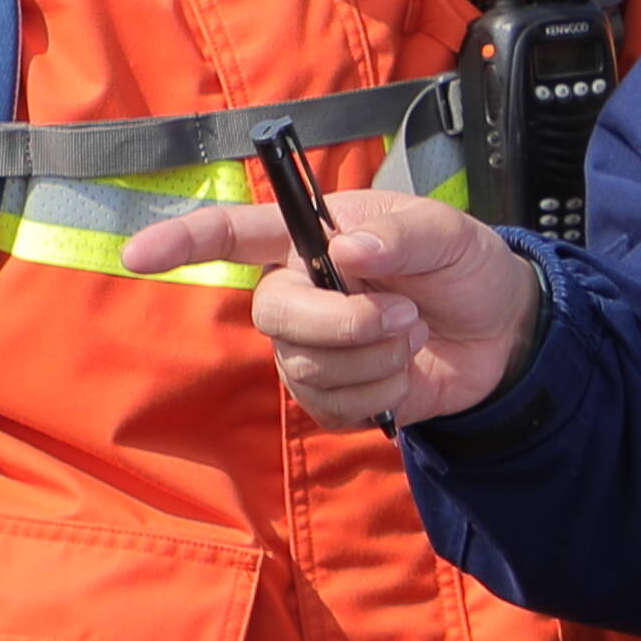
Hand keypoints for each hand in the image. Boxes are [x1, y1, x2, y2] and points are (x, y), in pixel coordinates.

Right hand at [120, 186, 536, 428]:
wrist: (503, 331)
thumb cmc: (463, 267)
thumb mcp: (446, 234)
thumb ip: (399, 234)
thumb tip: (347, 251)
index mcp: (312, 239)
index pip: (233, 234)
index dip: (182, 241)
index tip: (137, 254)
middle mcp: (299, 291)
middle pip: (272, 314)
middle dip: (341, 323)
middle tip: (403, 313)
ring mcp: (311, 347)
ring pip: (305, 366)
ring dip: (374, 357)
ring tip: (414, 332)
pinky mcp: (332, 395)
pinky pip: (329, 406)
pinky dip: (378, 393)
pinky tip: (404, 373)